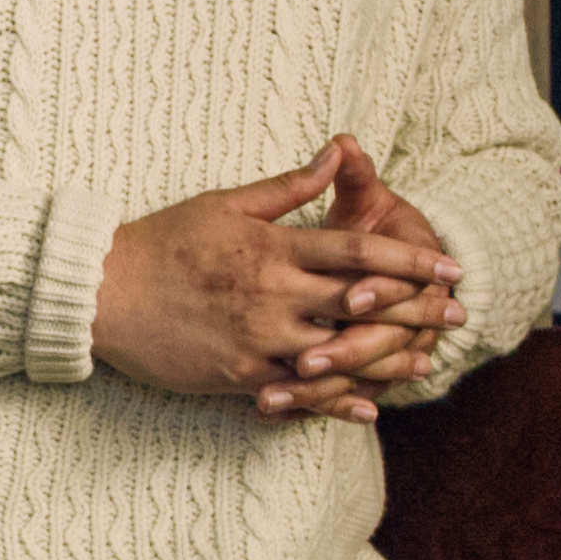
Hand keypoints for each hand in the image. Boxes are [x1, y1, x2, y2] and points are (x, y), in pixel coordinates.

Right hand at [94, 140, 458, 416]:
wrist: (100, 291)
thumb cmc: (163, 240)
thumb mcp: (227, 202)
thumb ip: (289, 186)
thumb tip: (339, 152)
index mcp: (275, 249)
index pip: (360, 254)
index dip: (412, 262)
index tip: (450, 268)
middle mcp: (274, 295)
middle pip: (363, 306)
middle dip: (417, 310)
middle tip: (459, 315)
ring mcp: (257, 338)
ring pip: (338, 355)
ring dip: (388, 360)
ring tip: (427, 363)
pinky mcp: (237, 372)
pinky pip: (298, 391)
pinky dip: (335, 402)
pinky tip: (368, 407)